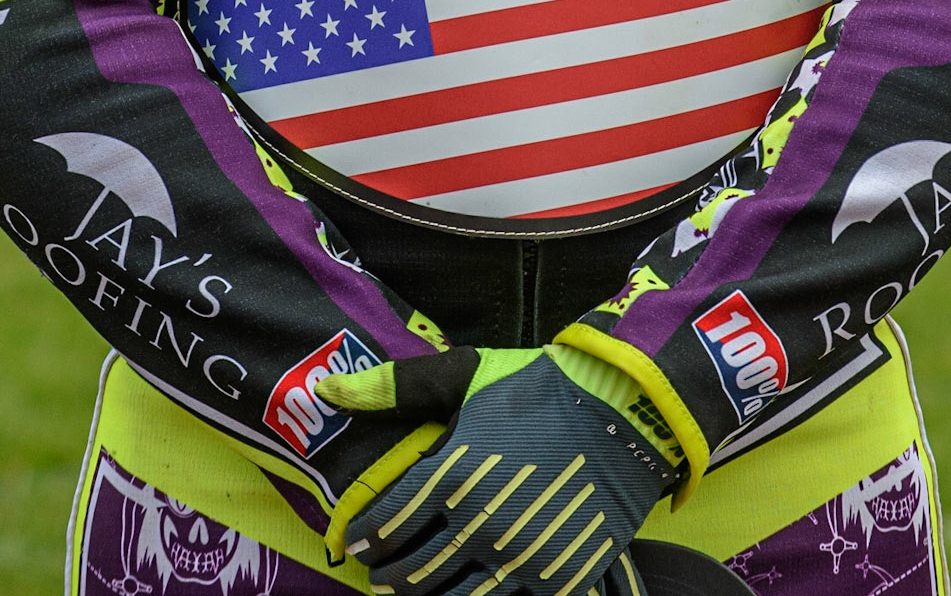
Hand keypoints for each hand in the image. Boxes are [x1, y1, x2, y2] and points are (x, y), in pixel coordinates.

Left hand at [324, 344, 676, 595]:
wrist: (624, 412)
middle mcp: (480, 524)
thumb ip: (396, 386)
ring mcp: (519, 559)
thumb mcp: (466, 375)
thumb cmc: (539, 388)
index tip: (354, 545)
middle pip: (414, 572)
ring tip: (411, 592)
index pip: (388, 523)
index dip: (365, 539)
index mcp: (453, 473)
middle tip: (378, 578)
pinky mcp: (555, 579)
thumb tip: (327, 386)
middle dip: (388, 578)